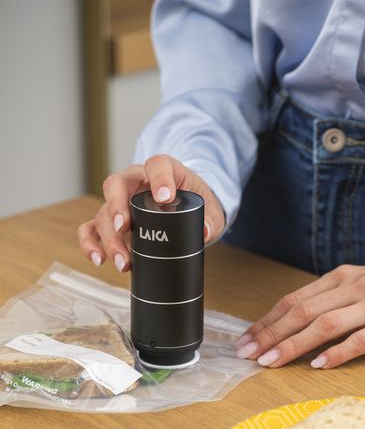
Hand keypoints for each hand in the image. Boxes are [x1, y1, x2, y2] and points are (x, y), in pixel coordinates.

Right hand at [78, 155, 224, 271]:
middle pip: (116, 186)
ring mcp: (120, 203)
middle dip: (117, 207)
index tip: (165, 198)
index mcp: (161, 171)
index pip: (157, 166)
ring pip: (103, 213)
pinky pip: (91, 229)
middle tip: (126, 228)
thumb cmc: (193, 203)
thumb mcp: (208, 209)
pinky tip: (99, 259)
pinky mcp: (111, 223)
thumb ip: (210, 219)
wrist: (185, 211)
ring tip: (123, 261)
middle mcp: (134, 183)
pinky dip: (90, 244)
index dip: (159, 179)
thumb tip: (205, 231)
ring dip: (109, 238)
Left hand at [236, 265, 364, 367]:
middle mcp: (354, 287)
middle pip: (304, 312)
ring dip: (296, 345)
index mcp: (340, 277)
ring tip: (273, 362)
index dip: (267, 321)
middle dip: (272, 335)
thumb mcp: (355, 287)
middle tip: (250, 354)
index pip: (294, 300)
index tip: (246, 341)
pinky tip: (318, 365)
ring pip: (327, 325)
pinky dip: (337, 353)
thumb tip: (284, 325)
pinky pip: (361, 340)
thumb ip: (325, 301)